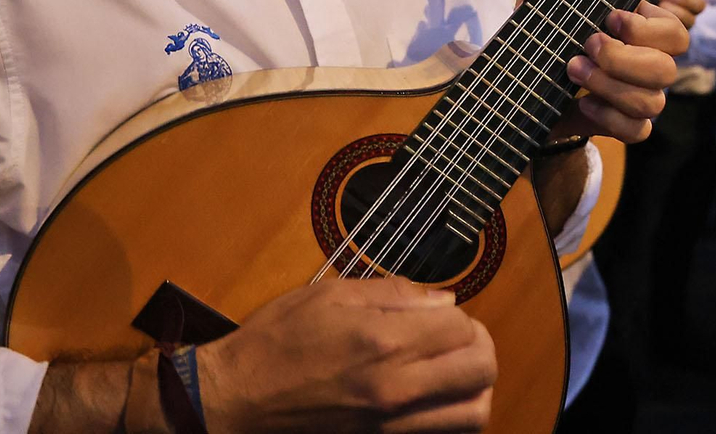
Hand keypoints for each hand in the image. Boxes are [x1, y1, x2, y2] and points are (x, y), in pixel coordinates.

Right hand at [198, 277, 495, 432]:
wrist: (234, 402)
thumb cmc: (275, 342)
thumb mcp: (329, 295)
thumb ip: (394, 293)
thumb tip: (444, 300)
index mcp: (385, 341)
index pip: (463, 328)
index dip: (461, 316)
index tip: (443, 314)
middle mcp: (396, 387)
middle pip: (481, 370)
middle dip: (479, 348)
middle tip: (459, 339)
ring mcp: (391, 424)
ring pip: (473, 413)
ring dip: (475, 387)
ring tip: (454, 371)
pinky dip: (451, 417)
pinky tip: (434, 398)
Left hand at [509, 0, 684, 144]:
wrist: (525, 83)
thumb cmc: (546, 34)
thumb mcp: (534, 1)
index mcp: (642, 29)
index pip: (675, 31)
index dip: (648, 28)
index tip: (609, 18)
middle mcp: (649, 64)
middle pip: (668, 69)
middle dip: (624, 59)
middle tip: (587, 45)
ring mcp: (641, 97)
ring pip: (652, 102)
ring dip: (611, 87)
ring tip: (574, 71)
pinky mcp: (625, 124)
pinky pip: (637, 130)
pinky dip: (610, 118)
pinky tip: (584, 104)